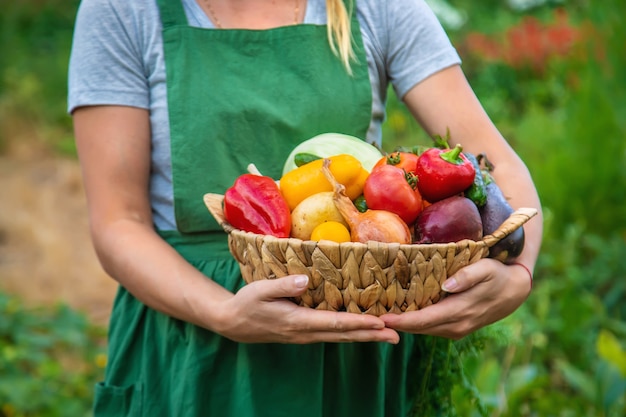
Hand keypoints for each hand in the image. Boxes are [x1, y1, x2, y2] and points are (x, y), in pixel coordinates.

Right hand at [213, 274, 400, 343]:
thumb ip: (283, 286)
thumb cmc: (247, 303)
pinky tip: (362, 331)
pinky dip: (351, 334)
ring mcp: (306, 336)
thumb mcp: (260, 290)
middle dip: (371, 335)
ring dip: (365, 337)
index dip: (358, 323)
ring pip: (341, 338)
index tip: (379, 323)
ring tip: (388, 336)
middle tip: (396, 336)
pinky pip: (333, 335)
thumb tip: (305, 281)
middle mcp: (306, 333)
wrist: (234, 323)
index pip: (334, 323)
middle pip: (344, 335)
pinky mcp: (305, 334)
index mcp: (298, 321)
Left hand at [380, 259, 531, 339]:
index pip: (424, 320)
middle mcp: (456, 326)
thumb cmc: (497, 275)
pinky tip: (399, 315)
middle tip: (369, 318)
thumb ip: (467, 276)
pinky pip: (430, 328)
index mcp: (460, 312)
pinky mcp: (455, 328)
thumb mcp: (485, 269)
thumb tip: (446, 285)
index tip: (381, 318)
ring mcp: (456, 330)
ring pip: (423, 330)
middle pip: (419, 328)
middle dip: (394, 325)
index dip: (401, 321)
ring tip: (378, 316)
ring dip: (402, 325)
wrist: (514, 291)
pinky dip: (414, 323)